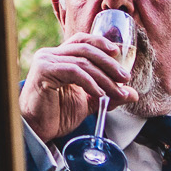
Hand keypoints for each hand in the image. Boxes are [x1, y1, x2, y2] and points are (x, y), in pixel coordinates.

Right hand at [20, 30, 137, 143]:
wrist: (37, 130)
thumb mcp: (88, 103)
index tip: (118, 53)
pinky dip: (90, 82)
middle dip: (109, 63)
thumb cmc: (57, 115)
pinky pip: (73, 71)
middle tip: (125, 78)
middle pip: (85, 49)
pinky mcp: (44, 72)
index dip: (100, 42)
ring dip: (104, 77)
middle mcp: (50, 54)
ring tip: (117, 91)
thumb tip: (133, 94)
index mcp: (58, 57)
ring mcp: (45, 61)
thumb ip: (107, 95)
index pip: (81, 40)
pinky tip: (100, 93)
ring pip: (82, 61)